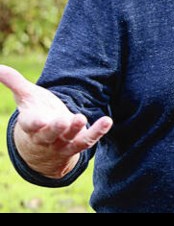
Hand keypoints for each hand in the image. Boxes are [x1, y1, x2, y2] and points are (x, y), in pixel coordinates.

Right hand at [0, 64, 111, 178]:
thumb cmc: (36, 113)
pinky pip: (88, 140)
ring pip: (69, 139)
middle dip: (56, 129)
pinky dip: (98, 131)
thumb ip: (14, 82)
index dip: (33, 123)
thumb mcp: (26, 97)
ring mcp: (63, 143)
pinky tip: (107, 120)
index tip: (37, 121)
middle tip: (63, 120)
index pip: (30, 125)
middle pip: (50, 135)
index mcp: (32, 125)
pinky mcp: (79, 143)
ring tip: (81, 117)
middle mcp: (46, 137)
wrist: (46, 143)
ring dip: (76, 130)